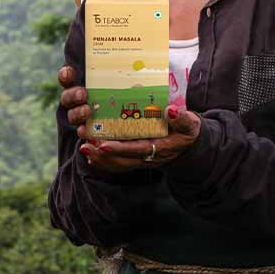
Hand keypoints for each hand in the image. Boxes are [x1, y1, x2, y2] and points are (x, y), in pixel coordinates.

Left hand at [58, 65, 200, 172]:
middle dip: (103, 155)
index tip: (103, 145)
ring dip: (99, 158)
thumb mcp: (190, 124)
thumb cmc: (187, 131)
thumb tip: (170, 109)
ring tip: (83, 146)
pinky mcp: (136, 158)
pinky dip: (103, 160)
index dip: (120, 149)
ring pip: (118, 164)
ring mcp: (141, 160)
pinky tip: (90, 152)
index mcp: (160, 148)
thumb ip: (182, 118)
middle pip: (122, 160)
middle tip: (85, 144)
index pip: (137, 150)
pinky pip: (117, 163)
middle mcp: (148, 157)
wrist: (189, 146)